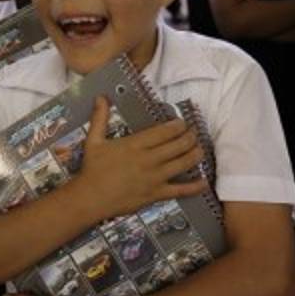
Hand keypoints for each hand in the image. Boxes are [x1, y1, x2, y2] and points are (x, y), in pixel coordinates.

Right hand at [75, 96, 205, 218]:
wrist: (90, 198)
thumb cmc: (92, 169)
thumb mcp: (93, 140)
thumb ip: (100, 118)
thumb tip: (101, 97)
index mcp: (135, 144)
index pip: (164, 132)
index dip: (178, 126)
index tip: (183, 123)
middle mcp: (149, 159)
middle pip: (178, 145)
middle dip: (190, 137)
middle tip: (194, 133)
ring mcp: (155, 178)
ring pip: (183, 164)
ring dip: (195, 155)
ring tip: (200, 149)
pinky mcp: (156, 194)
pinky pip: (180, 190)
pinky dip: (194, 186)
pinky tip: (204, 182)